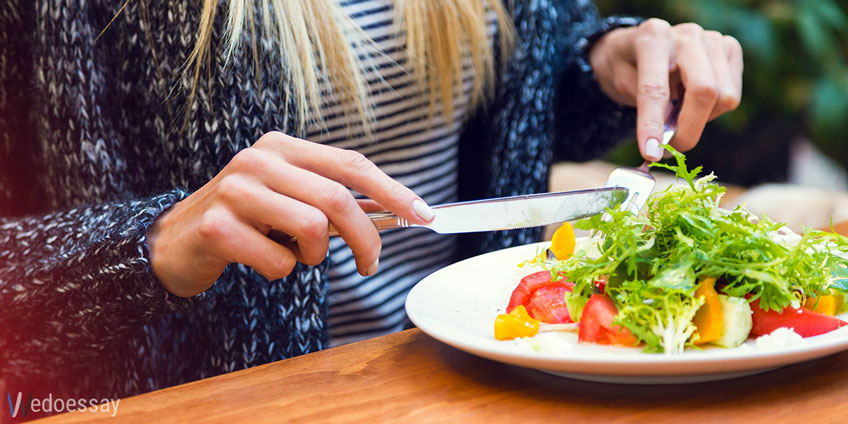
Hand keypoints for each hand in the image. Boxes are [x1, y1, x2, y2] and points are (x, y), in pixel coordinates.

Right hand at [147, 132, 434, 296]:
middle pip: (337, 199)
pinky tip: (259, 261)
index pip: (350, 164)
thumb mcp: (286, 198)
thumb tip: (394, 212)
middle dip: (366, 239)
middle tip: (369, 264)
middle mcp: (258, 160)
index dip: (393, 190)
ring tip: (294, 254)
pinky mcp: (218, 227)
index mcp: (281, 147)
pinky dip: (281, 271)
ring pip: (312, 229)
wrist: (175, 241)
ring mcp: (235, 190)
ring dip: (313, 256)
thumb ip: (329, 198)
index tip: (424, 215)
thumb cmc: (244, 220)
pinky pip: (280, 261)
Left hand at [588, 19, 743, 160]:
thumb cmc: (628, 66)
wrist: (641, 45)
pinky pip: (732, 96)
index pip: (655, 88)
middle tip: (670, 148)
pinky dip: (713, 109)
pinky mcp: (731, 49)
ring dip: (700, 119)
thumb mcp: (619, 84)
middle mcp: (687, 35)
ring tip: (678, 110)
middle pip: (704, 91)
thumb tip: (665, 137)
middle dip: (688, 130)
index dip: (652, 124)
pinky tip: (692, 99)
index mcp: (652, 38)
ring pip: (724, 97)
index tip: (651, 152)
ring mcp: (713, 39)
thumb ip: (642, 106)